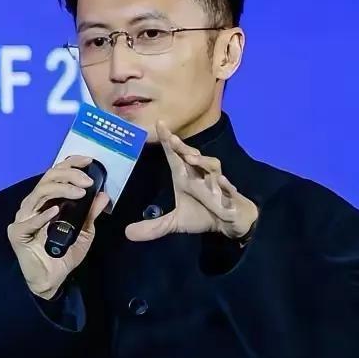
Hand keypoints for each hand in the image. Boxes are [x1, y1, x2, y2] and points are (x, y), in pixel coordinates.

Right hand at [8, 155, 110, 298]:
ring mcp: (24, 218)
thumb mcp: (84, 232)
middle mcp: (33, 205)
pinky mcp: (18, 233)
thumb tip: (103, 195)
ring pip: (39, 193)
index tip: (88, 161)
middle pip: (47, 180)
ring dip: (61, 190)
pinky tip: (55, 211)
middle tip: (87, 182)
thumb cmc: (64, 254)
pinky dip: (43, 215)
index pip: (55, 174)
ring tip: (79, 193)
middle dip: (69, 176)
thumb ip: (91, 213)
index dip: (70, 164)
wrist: (52, 279)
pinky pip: (29, 221)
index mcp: (46, 200)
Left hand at [125, 120, 257, 242]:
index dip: (168, 141)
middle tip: (172, 141)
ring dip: (203, 162)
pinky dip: (225, 184)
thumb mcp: (175, 223)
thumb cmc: (202, 214)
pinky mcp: (231, 195)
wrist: (229, 223)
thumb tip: (127, 233)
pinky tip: (220, 181)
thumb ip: (153, 227)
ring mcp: (216, 184)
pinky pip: (229, 187)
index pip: (174, 157)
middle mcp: (200, 176)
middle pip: (192, 157)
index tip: (159, 124)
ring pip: (212, 167)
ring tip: (192, 159)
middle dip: (183, 148)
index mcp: (185, 177)